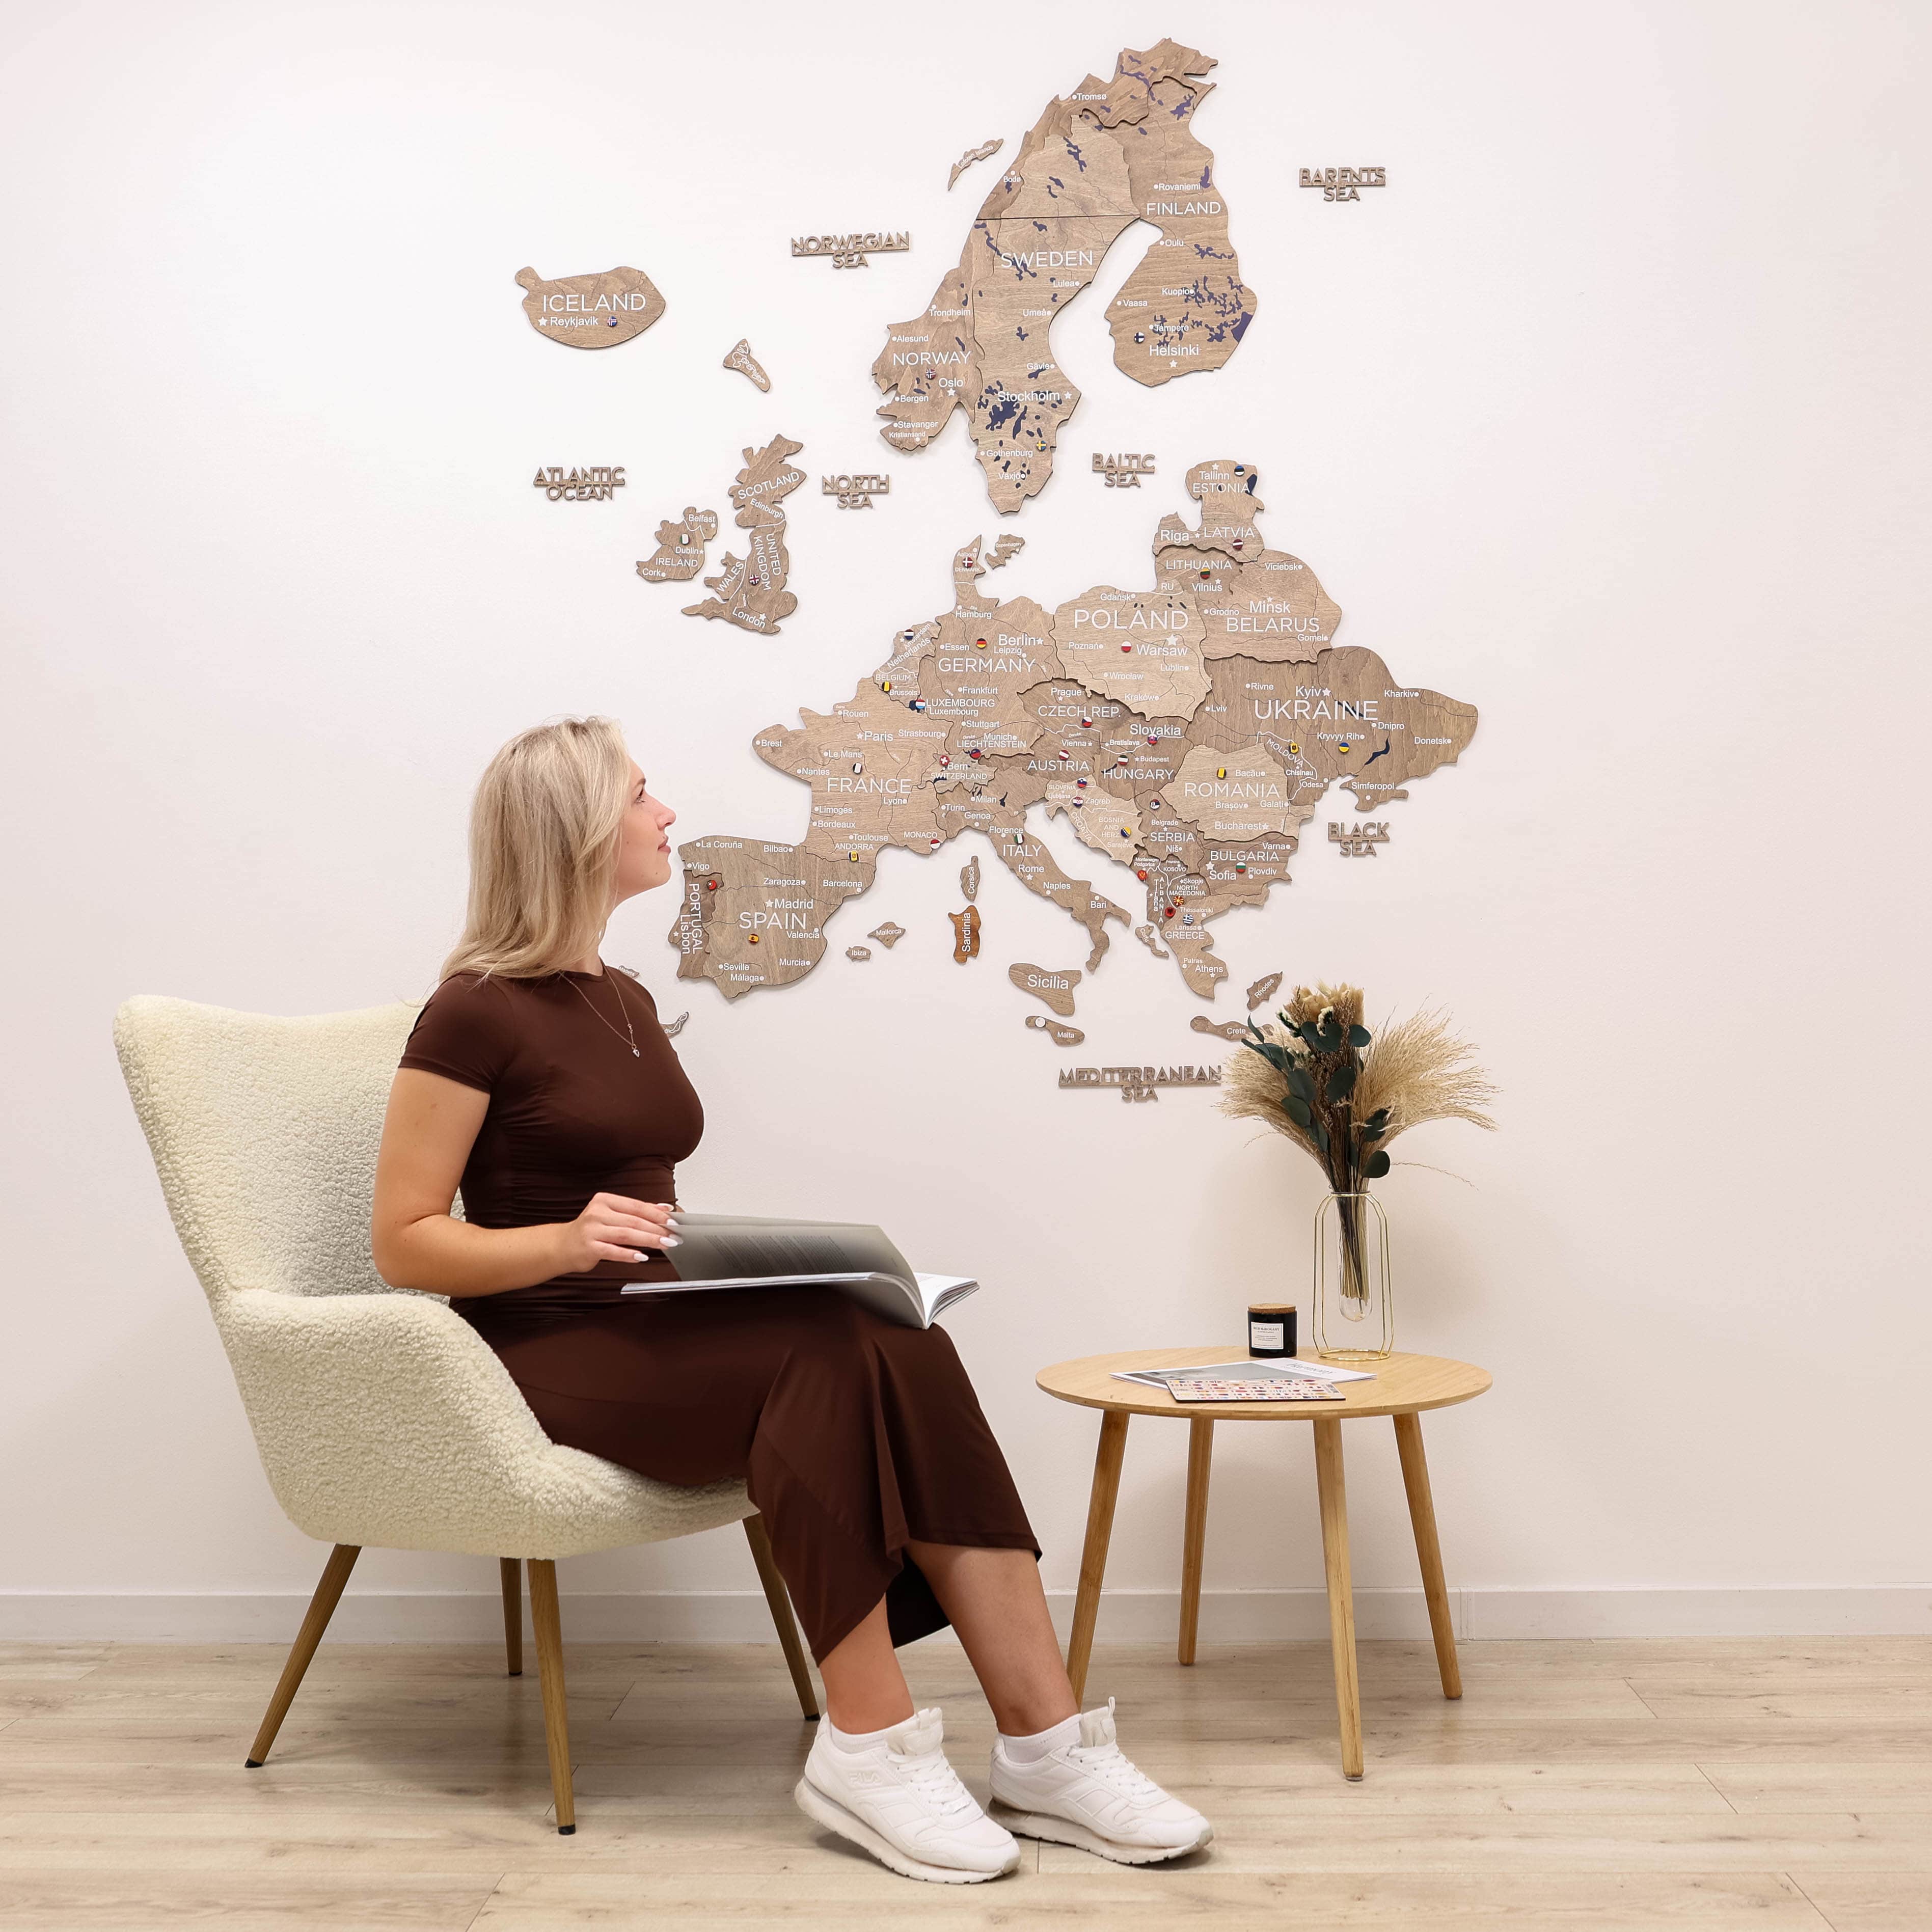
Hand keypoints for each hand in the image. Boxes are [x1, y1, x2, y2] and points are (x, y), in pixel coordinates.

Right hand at [552, 1193, 679, 1271]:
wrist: (562, 1246)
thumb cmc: (590, 1230)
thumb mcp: (611, 1215)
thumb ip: (635, 1212)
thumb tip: (664, 1208)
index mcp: (604, 1200)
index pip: (636, 1206)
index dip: (656, 1213)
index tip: (673, 1220)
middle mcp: (597, 1213)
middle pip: (633, 1220)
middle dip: (657, 1228)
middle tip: (673, 1235)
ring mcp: (591, 1230)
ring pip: (626, 1234)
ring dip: (648, 1240)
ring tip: (664, 1244)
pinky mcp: (589, 1248)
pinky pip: (613, 1251)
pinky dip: (629, 1254)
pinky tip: (642, 1257)